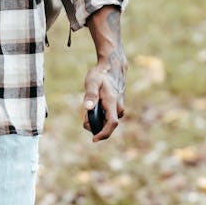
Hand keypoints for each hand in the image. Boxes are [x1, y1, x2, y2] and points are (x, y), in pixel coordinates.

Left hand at [82, 6, 126, 141]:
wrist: (113, 65)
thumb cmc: (101, 73)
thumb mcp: (92, 82)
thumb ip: (90, 95)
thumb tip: (88, 108)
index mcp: (113, 103)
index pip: (112, 124)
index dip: (104, 134)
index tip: (94, 139)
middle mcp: (119, 106)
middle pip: (108, 125)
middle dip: (96, 126)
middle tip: (85, 119)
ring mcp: (120, 106)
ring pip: (109, 120)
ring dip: (98, 121)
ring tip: (90, 112)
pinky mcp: (118, 105)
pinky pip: (110, 116)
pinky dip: (101, 116)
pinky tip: (95, 108)